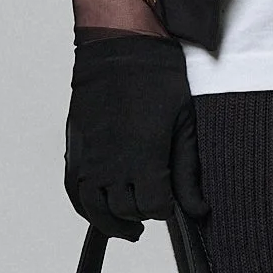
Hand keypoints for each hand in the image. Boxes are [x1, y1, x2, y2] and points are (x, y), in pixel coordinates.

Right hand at [64, 31, 209, 238]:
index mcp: (142, 159)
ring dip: (113, 221)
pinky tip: (100, 211)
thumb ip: (189, 171)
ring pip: (96, 208)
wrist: (119, 45)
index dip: (166, 208)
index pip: (154, 207)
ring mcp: (88, 157)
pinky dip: (86, 207)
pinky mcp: (74, 148)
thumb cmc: (156, 78)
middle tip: (154, 203)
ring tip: (130, 227)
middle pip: (126, 210)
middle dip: (143, 211)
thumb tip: (198, 209)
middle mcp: (110, 164)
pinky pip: (74, 191)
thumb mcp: (184, 124)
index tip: (173, 201)